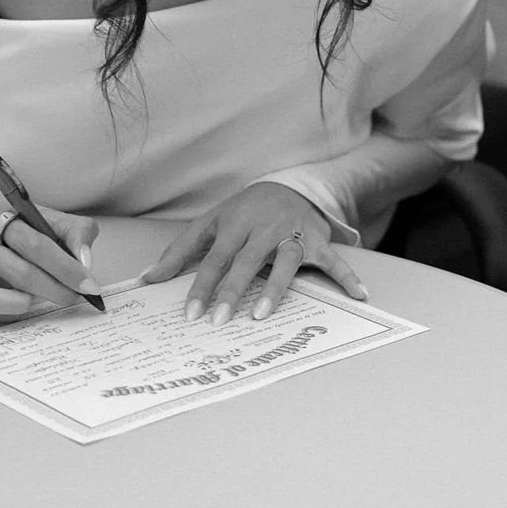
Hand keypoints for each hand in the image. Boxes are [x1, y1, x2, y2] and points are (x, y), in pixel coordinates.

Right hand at [0, 190, 101, 323]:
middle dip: (54, 288)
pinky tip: (24, 302)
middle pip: (16, 270)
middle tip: (75, 296)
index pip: (33, 243)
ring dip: (22, 303)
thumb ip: (73, 231)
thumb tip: (84, 263)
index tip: (88, 284)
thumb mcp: (43, 214)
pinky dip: (6, 313)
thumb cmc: (13, 221)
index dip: (65, 266)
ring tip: (43, 297)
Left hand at [142, 184, 367, 324]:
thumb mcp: (211, 223)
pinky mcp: (318, 239)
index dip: (202, 287)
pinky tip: (359, 295)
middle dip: (232, 292)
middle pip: (246, 262)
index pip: (214, 259)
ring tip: (263, 315)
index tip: (192, 315)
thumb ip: (181, 251)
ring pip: (285, 261)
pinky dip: (348, 276)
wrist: (288, 185)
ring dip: (275, 288)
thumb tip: (147, 280)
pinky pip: (334, 260)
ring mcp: (293, 232)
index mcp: (235, 224)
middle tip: (220, 322)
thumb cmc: (243, 212)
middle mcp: (264, 228)